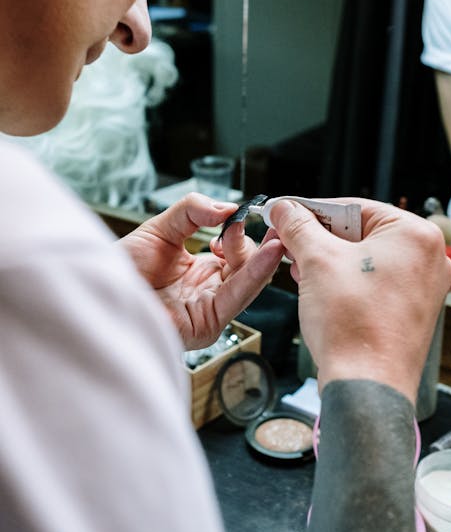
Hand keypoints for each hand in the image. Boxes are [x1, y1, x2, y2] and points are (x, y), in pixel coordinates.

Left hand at [119, 192, 283, 348]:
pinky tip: (269, 255)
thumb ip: (192, 211)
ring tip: (273, 237)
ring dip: (263, 258)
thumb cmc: (120, 270)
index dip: (238, 234)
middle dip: (251, 244)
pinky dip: (257, 274)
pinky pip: (239, 297)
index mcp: (199, 273)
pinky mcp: (207, 324)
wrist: (96, 291)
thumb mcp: (161, 228)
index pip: (234, 254)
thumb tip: (226, 208)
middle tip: (242, 224)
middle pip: (247, 268)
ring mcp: (208, 309)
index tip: (235, 216)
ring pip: (249, 282)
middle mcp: (207, 293)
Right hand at [270, 198, 450, 403]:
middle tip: (290, 244)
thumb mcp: (316, 261)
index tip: (287, 214)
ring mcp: (422, 287)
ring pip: (365, 259)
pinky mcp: (410, 311)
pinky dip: (345, 282)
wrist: (365, 386)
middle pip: (361, 232)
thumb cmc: (353, 325)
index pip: (354, 207)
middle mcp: (427, 258)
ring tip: (301, 271)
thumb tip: (284, 209)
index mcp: (415, 235)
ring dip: (329, 261)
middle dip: (320, 240)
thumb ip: (298, 226)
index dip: (313, 211)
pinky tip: (320, 289)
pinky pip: (373, 282)